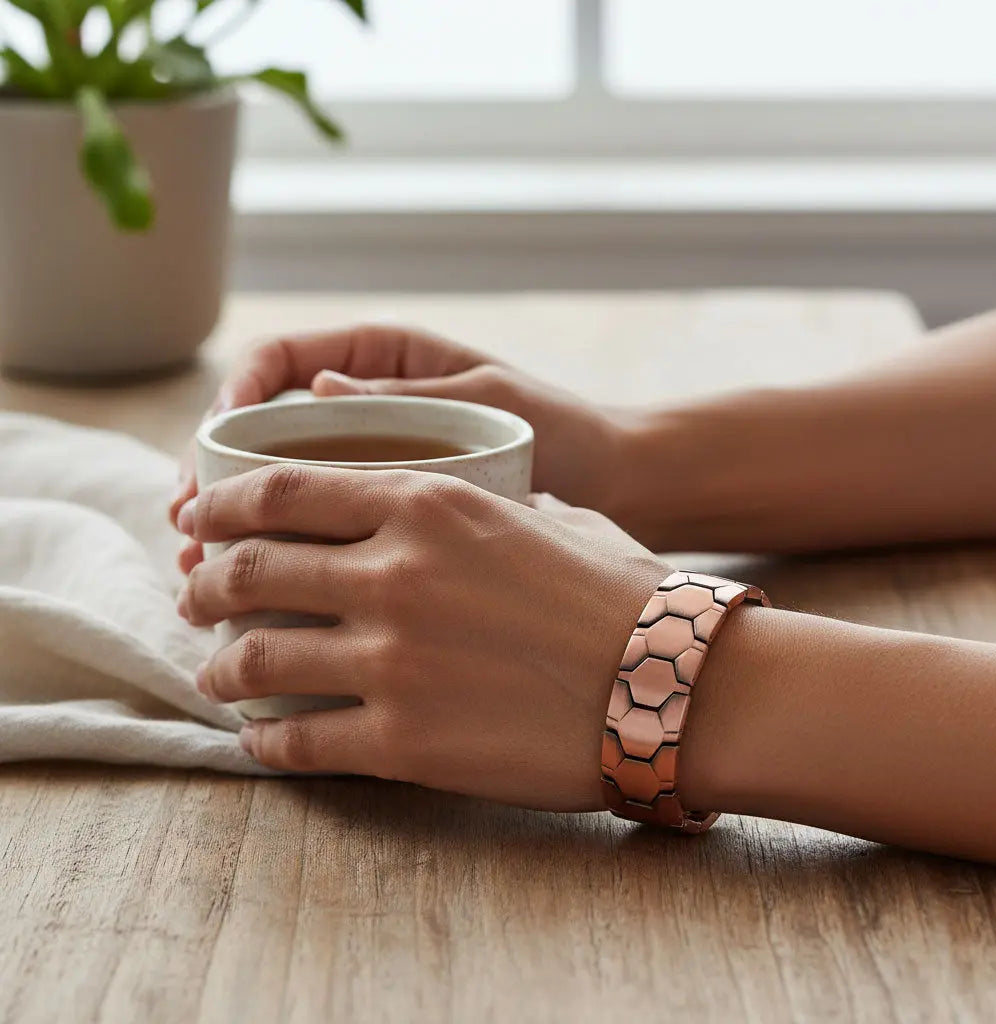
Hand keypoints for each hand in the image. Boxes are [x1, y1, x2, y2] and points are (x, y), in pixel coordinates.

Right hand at [171, 325, 637, 572]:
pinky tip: (260, 597)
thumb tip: (317, 383)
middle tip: (189, 527)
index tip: (218, 442)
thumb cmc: (564, 430)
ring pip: (284, 492)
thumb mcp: (486, 402)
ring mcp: (378, 469)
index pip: (281, 364)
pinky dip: (286, 560)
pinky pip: (323, 533)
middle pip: (266, 436)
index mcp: (385, 363)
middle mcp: (370, 412)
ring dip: (239, 530)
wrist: (618, 488)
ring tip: (206, 572)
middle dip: (218, 478)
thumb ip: (406, 394)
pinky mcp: (392, 522)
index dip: (235, 397)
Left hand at [175, 465, 668, 810]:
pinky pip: (298, 738)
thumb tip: (441, 512)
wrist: (674, 685)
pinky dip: (265, 740)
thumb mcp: (549, 516)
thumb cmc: (623, 594)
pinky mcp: (404, 741)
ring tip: (214, 676)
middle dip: (205, 586)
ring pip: (257, 658)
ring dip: (220, 668)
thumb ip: (479, 504)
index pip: (283, 490)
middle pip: (251, 570)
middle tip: (194, 600)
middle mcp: (395, 573)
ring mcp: (393, 660)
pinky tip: (261, 740)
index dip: (223, 504)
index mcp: (428, 505)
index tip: (200, 519)